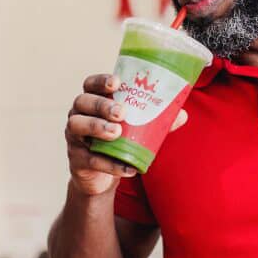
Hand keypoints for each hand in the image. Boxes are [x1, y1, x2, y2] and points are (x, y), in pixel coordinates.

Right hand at [65, 73, 187, 195]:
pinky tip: (127, 168)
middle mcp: (79, 114)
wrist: (102, 176)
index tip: (117, 83)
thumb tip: (182, 114)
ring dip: (96, 127)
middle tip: (121, 113)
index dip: (100, 81)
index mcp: (93, 101)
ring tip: (116, 133)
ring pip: (77, 125)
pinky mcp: (77, 160)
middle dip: (101, 105)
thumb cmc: (118, 142)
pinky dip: (110, 164)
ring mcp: (74, 137)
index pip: (90, 84)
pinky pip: (90, 159)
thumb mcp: (135, 128)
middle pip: (82, 101)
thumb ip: (156, 120)